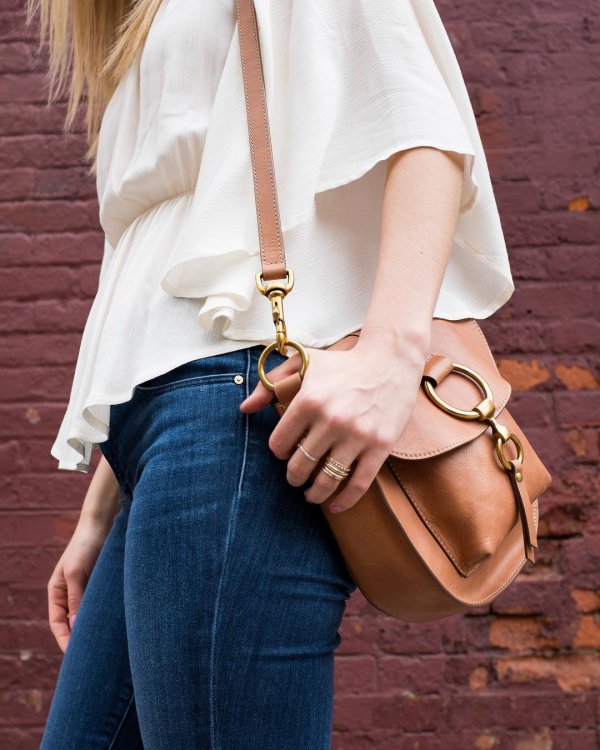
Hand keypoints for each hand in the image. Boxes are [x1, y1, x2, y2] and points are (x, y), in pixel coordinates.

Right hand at [47, 517, 109, 652]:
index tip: (76, 656)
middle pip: (74, 624)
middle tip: (93, 658)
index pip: (58, 624)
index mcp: (57, 593)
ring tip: (108, 647)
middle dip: (82, 640)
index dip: (65, 641)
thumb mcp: (77, 573)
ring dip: (97, 629)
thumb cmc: (85, 546)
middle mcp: (71, 594)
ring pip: (90, 616)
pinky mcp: (103, 586)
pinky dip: (108, 617)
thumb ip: (76, 599)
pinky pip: (103, 606)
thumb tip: (77, 628)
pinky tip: (119, 626)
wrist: (103, 524)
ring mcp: (87, 590)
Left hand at [240, 332, 425, 512]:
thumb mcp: (304, 362)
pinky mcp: (380, 446)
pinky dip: (345, 501)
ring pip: (327, 480)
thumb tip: (244, 409)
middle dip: (293, 477)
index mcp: (308, 401)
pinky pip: (359, 484)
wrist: (391, 360)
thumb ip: (269, 383)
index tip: (284, 452)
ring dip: (314, 494)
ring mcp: (357, 435)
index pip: (280, 443)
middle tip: (295, 477)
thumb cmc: (343, 362)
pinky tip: (335, 506)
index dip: (279, 452)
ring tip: (311, 495)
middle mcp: (331, 420)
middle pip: (300, 466)